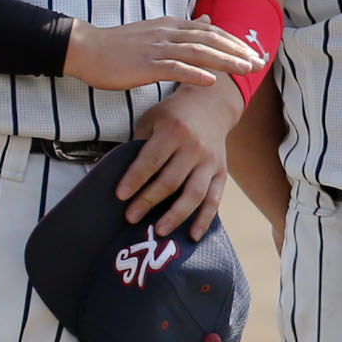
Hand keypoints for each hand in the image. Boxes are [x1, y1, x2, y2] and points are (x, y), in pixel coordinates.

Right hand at [63, 14, 264, 94]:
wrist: (87, 48)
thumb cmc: (119, 46)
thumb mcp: (155, 32)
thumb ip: (181, 30)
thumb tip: (206, 20)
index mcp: (171, 26)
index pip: (210, 31)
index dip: (234, 41)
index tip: (254, 52)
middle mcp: (168, 33)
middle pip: (210, 39)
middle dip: (237, 50)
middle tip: (259, 62)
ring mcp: (156, 48)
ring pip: (197, 52)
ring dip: (224, 61)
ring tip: (245, 70)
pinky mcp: (144, 64)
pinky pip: (173, 68)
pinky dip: (194, 73)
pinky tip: (211, 81)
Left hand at [115, 83, 239, 235]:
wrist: (212, 106)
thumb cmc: (173, 114)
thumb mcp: (153, 119)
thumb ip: (140, 144)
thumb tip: (124, 176)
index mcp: (174, 130)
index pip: (151, 160)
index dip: (135, 179)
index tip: (120, 196)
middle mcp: (194, 147)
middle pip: (170, 181)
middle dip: (148, 201)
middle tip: (131, 218)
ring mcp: (210, 162)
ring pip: (194, 194)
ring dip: (175, 216)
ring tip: (159, 231)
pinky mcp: (221, 173)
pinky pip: (214, 200)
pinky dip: (204, 220)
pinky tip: (193, 235)